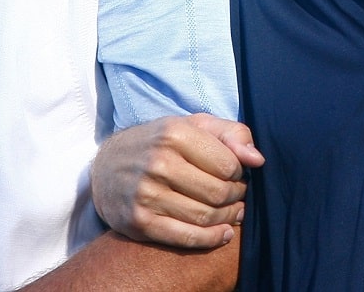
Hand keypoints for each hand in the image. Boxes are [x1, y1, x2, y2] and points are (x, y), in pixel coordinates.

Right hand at [91, 113, 264, 248]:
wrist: (106, 167)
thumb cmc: (158, 143)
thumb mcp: (192, 125)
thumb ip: (230, 134)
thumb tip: (257, 160)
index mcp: (174, 133)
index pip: (227, 164)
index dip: (239, 173)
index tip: (236, 175)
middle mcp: (159, 163)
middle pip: (218, 193)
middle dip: (237, 197)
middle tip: (238, 196)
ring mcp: (147, 194)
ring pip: (206, 217)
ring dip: (228, 219)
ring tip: (233, 213)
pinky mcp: (140, 222)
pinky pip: (187, 237)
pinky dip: (212, 239)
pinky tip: (224, 233)